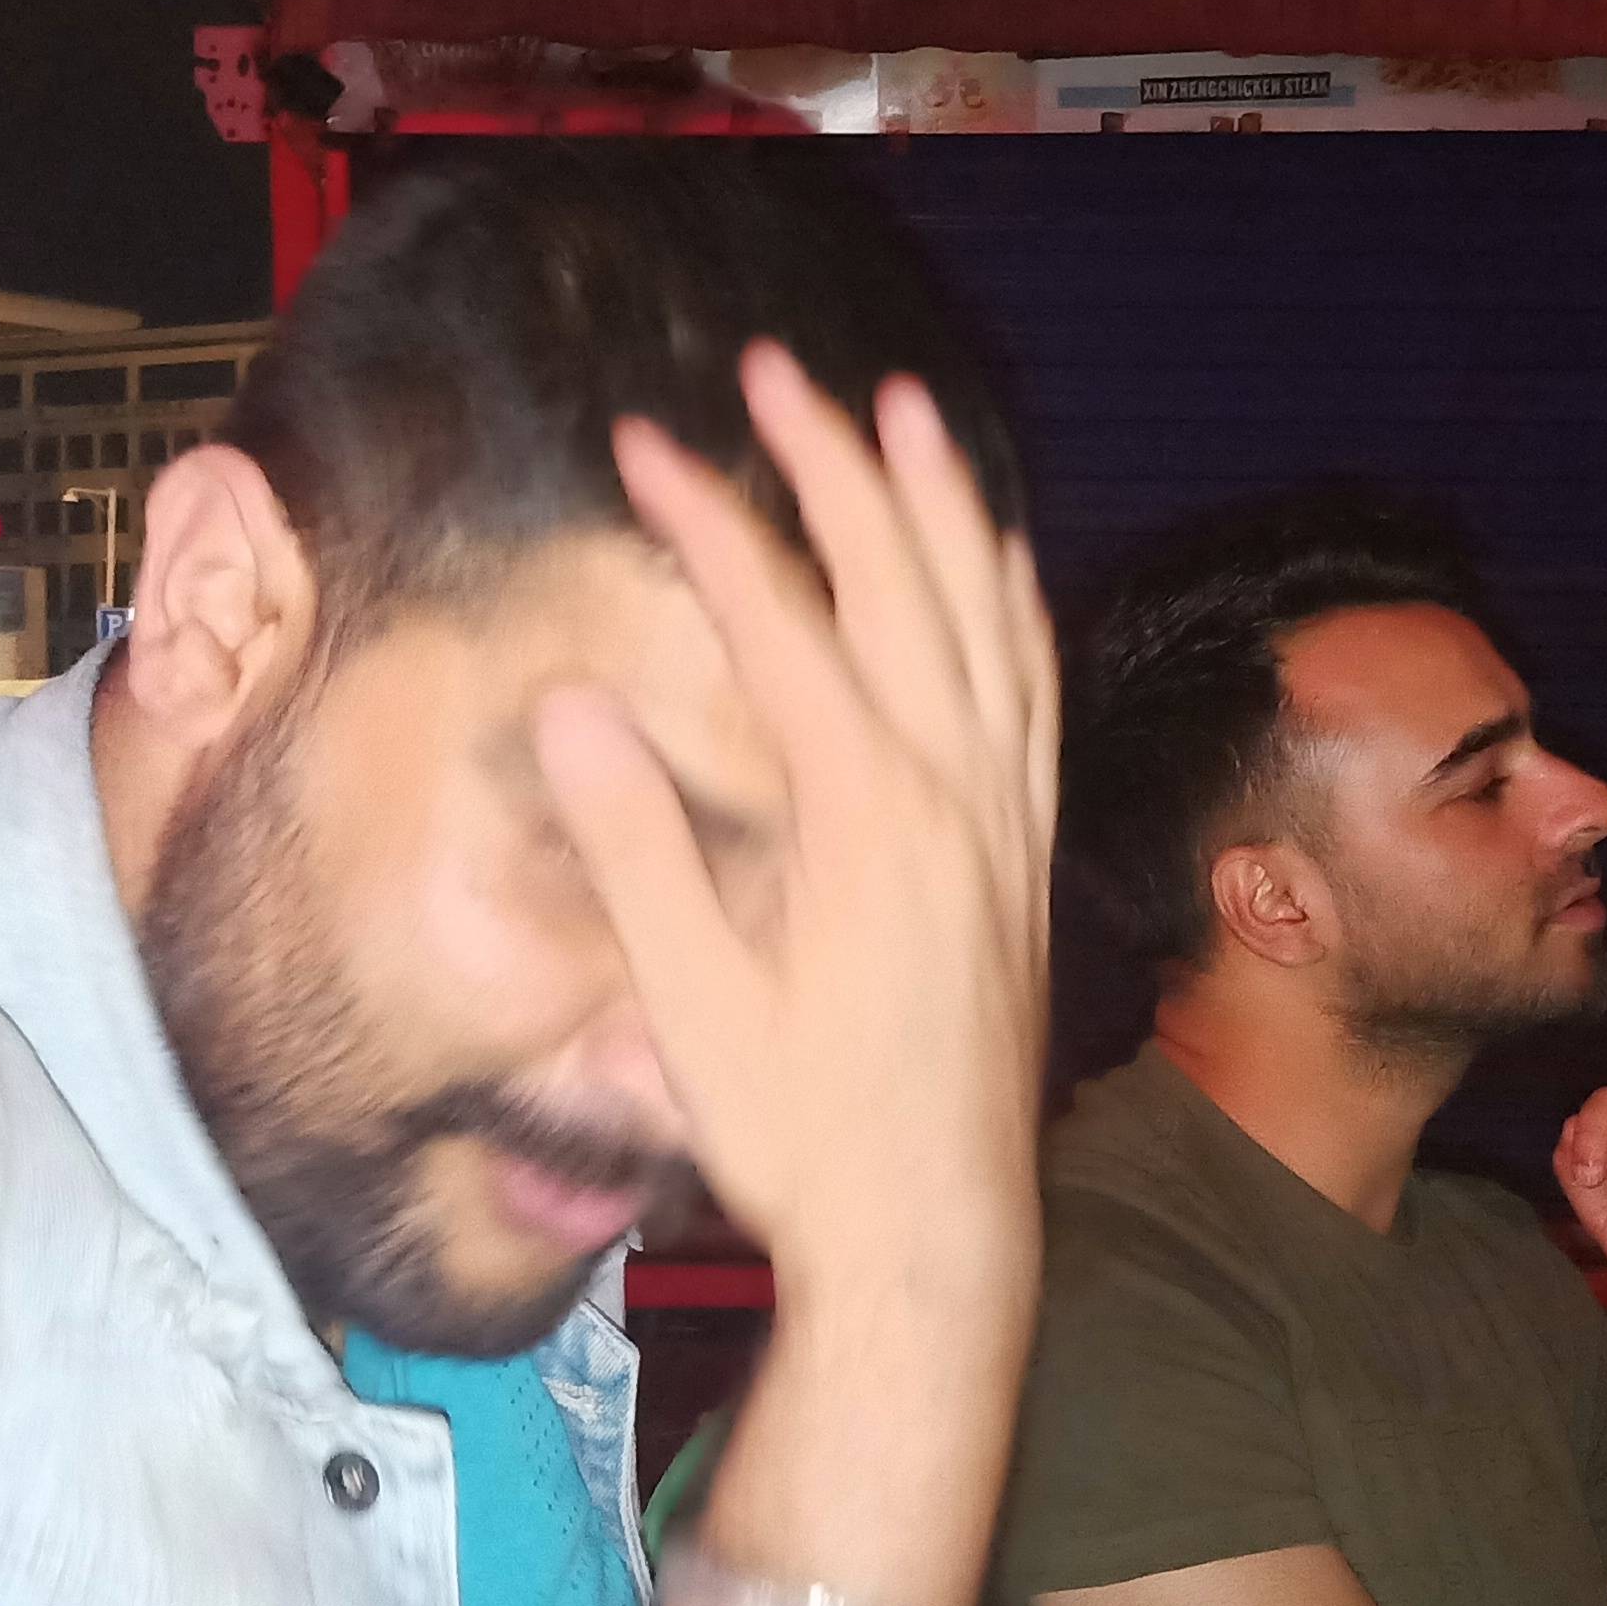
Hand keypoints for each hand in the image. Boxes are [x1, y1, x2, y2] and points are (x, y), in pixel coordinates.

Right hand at [535, 343, 1055, 1308]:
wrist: (934, 1236)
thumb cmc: (801, 1139)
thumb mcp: (690, 1010)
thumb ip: (636, 853)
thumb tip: (572, 708)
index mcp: (865, 818)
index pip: (781, 620)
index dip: (710, 520)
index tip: (643, 441)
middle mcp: (955, 795)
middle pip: (899, 582)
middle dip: (832, 463)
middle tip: (774, 369)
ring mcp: (1003, 819)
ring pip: (987, 616)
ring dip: (941, 503)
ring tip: (903, 407)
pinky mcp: (1025, 853)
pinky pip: (1034, 688)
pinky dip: (1011, 599)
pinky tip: (991, 555)